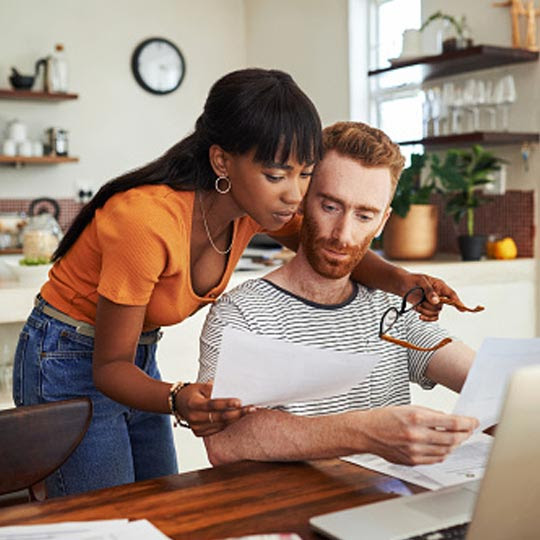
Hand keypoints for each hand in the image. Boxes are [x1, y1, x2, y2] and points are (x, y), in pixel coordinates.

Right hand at [175, 382, 254, 436]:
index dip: (226, 403)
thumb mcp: (200, 386)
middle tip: (251, 408)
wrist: (178, 404)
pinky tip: (239, 418)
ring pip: (221, 425)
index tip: (239, 401)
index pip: (212, 404)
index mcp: (193, 404)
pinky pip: (218, 430)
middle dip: (237, 413)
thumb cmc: (193, 393)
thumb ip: (213, 388)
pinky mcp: (199, 433)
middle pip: (219, 417)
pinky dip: (229, 424)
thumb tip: (231, 389)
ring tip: (249, 412)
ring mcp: (196, 428)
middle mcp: (194, 418)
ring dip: (236, 419)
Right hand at [359, 405, 478, 465]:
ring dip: (455, 445)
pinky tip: (445, 447)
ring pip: (446, 451)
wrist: (366, 432)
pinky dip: (444, 453)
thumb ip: (429, 414)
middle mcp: (416, 435)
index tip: (473, 421)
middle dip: (465, 434)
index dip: (467, 423)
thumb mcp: (407, 408)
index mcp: (416, 418)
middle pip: (452, 439)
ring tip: (458, 438)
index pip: (451, 423)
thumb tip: (448, 420)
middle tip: (469, 430)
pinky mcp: (412, 461)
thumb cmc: (383, 418)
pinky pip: (436, 459)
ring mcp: (415, 450)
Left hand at [402, 273, 462, 321]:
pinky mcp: (427, 308)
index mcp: (440, 286)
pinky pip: (432, 317)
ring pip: (435, 312)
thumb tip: (436, 301)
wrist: (401, 284)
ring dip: (425, 311)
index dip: (458, 302)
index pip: (451, 294)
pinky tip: (420, 316)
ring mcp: (433, 302)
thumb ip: (429, 290)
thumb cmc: (412, 279)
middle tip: (420, 300)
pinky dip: (426, 317)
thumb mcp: (420, 281)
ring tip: (417, 304)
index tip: (462, 309)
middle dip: (429, 306)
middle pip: (441, 306)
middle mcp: (439, 295)